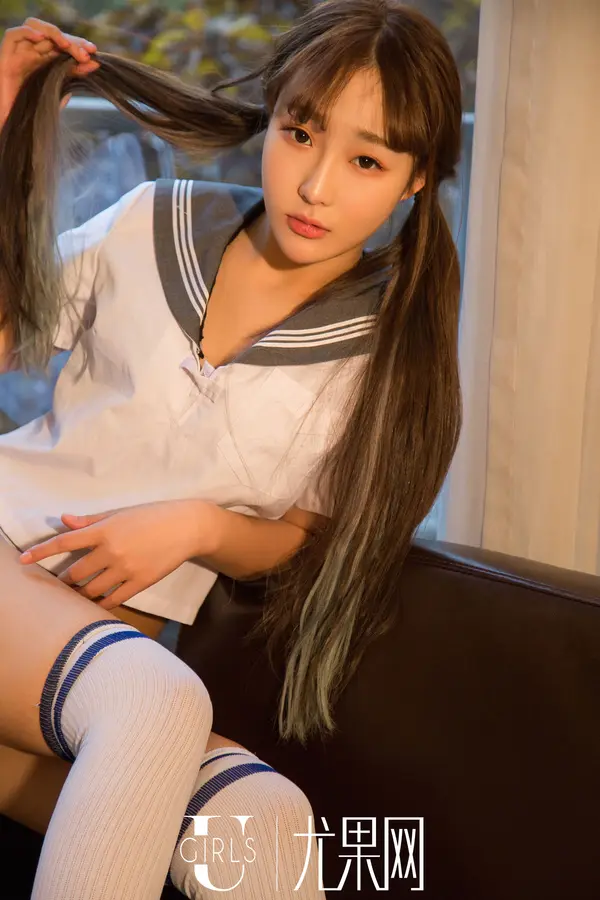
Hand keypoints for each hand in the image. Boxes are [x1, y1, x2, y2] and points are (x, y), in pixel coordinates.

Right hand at [0, 18, 98, 125]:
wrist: (13, 125)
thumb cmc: (35, 114)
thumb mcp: (58, 94)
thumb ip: (73, 79)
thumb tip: (93, 65)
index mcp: (47, 62)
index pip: (64, 46)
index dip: (78, 45)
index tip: (94, 53)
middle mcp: (34, 54)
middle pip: (53, 37)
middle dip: (71, 42)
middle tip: (86, 53)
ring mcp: (20, 54)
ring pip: (35, 28)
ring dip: (53, 33)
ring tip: (66, 45)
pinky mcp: (6, 57)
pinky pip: (14, 35)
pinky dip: (28, 32)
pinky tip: (41, 38)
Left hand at [19, 500, 212, 609]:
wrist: (187, 527)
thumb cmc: (153, 516)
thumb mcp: (120, 512)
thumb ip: (91, 520)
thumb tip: (64, 520)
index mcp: (104, 530)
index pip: (65, 542)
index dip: (41, 552)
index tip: (23, 561)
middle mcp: (111, 550)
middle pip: (75, 572)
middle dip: (64, 579)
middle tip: (59, 583)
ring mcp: (125, 569)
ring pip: (91, 589)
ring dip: (79, 593)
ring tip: (75, 595)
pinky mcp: (139, 582)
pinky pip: (112, 599)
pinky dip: (100, 603)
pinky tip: (95, 604)